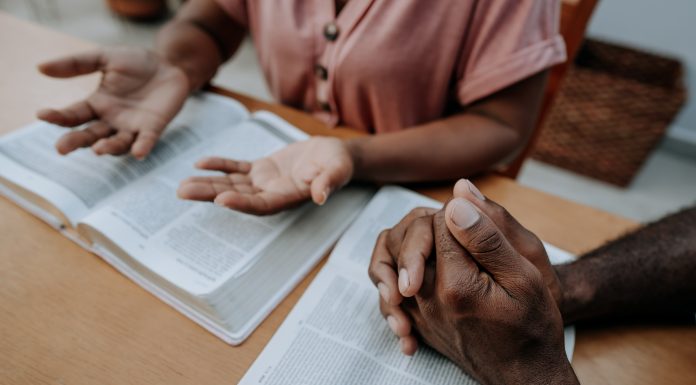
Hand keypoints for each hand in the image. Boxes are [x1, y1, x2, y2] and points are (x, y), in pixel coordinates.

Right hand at [37, 46, 188, 158]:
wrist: (169, 64)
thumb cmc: (136, 63)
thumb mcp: (105, 58)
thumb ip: (76, 64)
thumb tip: (40, 68)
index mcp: (96, 105)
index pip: (73, 115)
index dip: (58, 117)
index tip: (42, 115)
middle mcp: (111, 121)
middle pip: (90, 136)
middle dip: (76, 142)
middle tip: (61, 148)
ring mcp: (132, 126)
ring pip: (117, 143)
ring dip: (108, 148)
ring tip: (98, 149)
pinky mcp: (154, 127)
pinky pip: (146, 140)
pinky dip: (142, 147)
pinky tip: (138, 153)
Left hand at [177, 137, 353, 214]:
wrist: (335, 155)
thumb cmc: (338, 163)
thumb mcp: (338, 169)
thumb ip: (329, 182)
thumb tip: (321, 196)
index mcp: (288, 197)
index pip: (262, 205)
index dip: (241, 203)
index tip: (220, 200)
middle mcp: (271, 194)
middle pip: (237, 197)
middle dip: (210, 195)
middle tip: (183, 192)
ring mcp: (264, 182)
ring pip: (231, 184)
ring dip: (207, 184)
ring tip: (181, 186)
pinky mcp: (261, 169)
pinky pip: (237, 168)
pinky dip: (219, 165)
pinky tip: (200, 163)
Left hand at [383, 198, 577, 384]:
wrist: (523, 373)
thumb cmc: (532, 326)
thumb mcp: (526, 276)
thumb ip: (488, 237)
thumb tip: (456, 199)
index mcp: (457, 283)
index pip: (441, 221)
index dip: (461, 212)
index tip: (481, 222)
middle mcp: (427, 298)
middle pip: (411, 236)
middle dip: (436, 224)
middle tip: (463, 229)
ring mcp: (417, 312)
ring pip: (394, 256)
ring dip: (414, 241)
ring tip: (441, 241)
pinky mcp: (415, 320)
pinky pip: (391, 285)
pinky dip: (400, 269)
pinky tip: (423, 267)